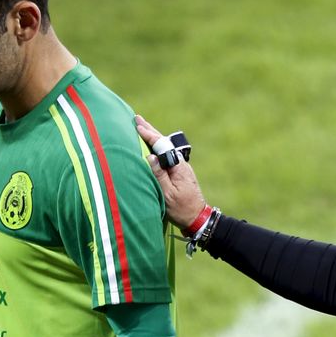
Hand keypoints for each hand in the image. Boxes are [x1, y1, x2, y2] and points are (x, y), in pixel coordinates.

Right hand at [135, 115, 207, 229]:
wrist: (198, 218)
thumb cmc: (182, 209)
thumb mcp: (167, 194)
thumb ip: (159, 175)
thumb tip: (150, 156)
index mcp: (178, 167)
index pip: (161, 146)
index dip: (149, 135)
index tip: (138, 125)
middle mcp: (180, 164)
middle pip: (164, 143)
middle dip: (150, 130)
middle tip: (137, 118)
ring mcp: (180, 167)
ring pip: (165, 148)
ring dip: (153, 137)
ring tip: (142, 127)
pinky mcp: (178, 172)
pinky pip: (166, 155)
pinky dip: (157, 147)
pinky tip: (151, 146)